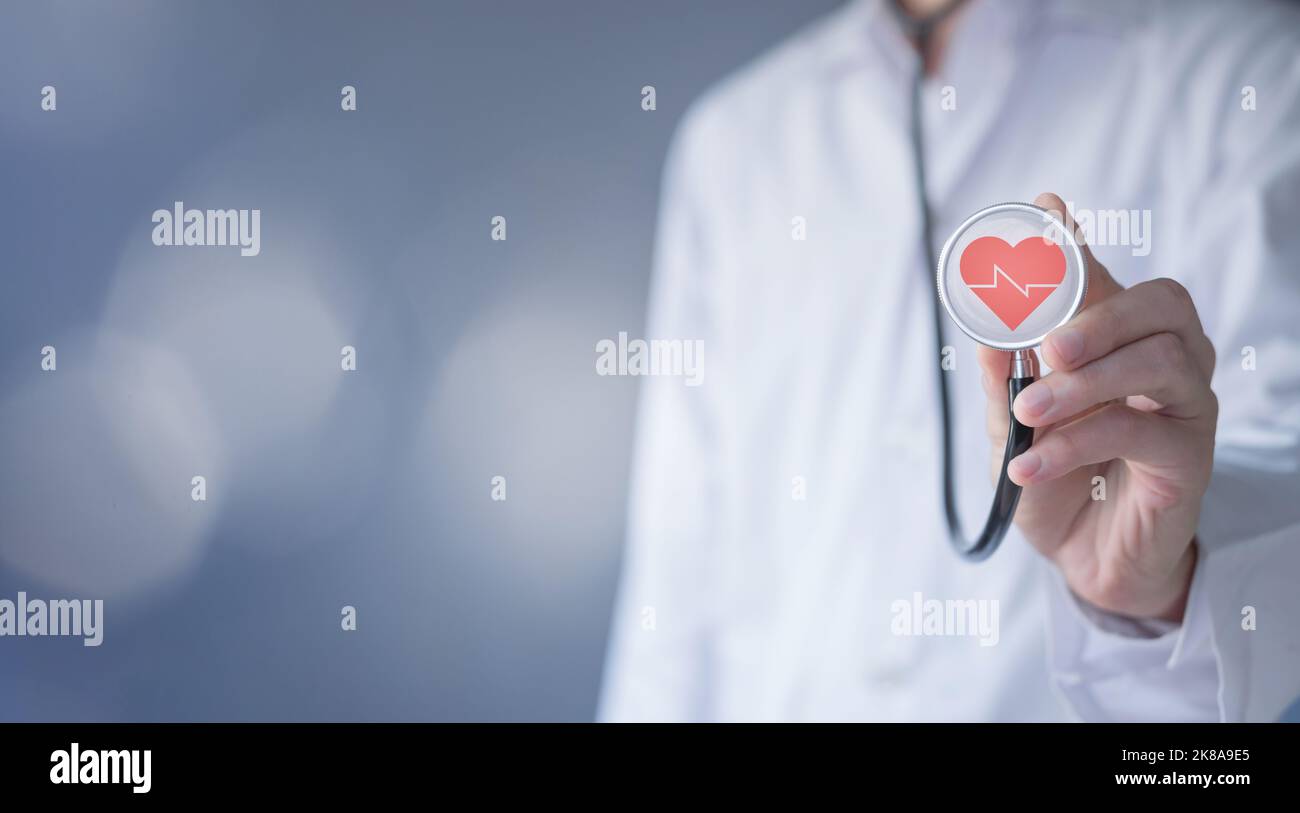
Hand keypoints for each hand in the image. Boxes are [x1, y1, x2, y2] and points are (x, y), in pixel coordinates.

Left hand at [978, 193, 1217, 621]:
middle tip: (1046, 346)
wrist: (1084, 560)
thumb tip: (985, 330)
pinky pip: (1142, 430)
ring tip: (1028, 413)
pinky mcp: (1191, 458)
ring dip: (1085, 382)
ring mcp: (1186, 407)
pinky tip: (1030, 467)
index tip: (1043, 207)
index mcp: (1117, 343)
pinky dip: (1077, 442)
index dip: (1077, 242)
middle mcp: (1165, 361)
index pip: (1106, 278)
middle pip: (1163, 303)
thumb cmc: (1058, 481)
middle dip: (1101, 313)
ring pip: (1163, 360)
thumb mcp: (1013, 427)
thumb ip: (1002, 379)